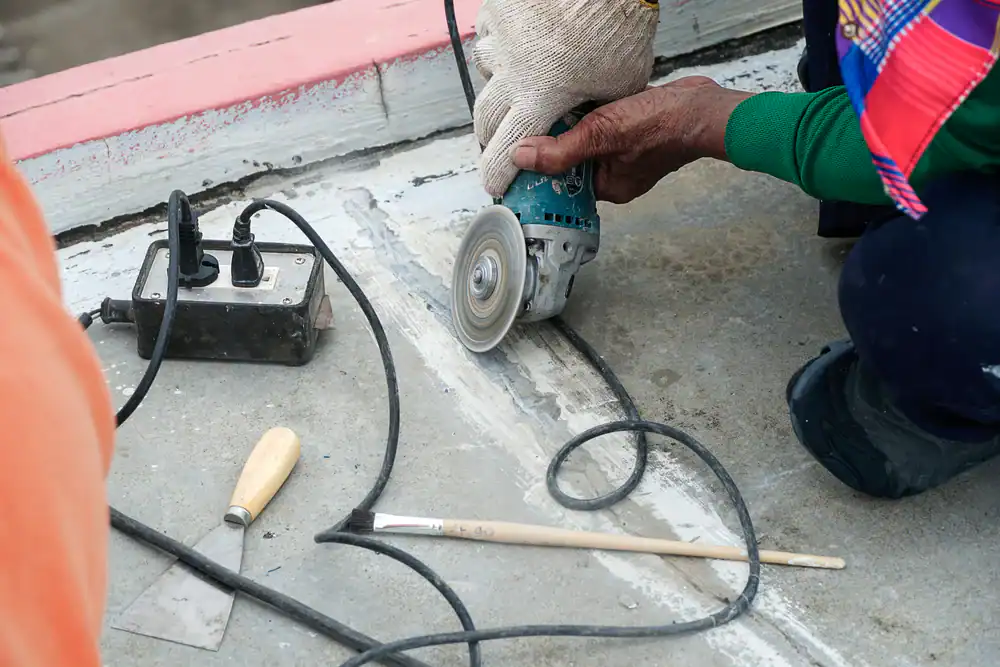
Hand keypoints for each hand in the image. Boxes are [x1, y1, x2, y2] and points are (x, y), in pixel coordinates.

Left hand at [511, 76, 751, 203]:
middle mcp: (615, 174)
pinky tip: (590, 100)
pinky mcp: (633, 131)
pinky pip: (603, 125)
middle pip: (573, 161)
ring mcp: (625, 152)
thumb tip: (522, 158)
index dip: (542, 169)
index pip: (563, 184)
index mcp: (609, 188)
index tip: (522, 153)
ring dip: (577, 124)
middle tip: (545, 123)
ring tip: (569, 109)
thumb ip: (561, 150)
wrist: (702, 107)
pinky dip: (594, 113)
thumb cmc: (660, 126)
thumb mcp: (601, 136)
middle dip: (560, 141)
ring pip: (587, 140)